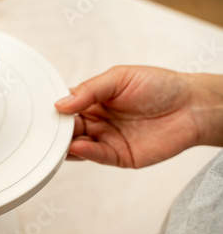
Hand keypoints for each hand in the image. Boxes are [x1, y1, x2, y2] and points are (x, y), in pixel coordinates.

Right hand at [54, 65, 212, 167]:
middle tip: (45, 128)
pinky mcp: (118, 156)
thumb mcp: (119, 77)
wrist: (192, 106)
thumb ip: (89, 90)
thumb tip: (61, 103)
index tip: (42, 110)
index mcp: (93, 100)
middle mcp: (96, 120)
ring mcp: (106, 139)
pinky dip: (85, 152)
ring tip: (56, 140)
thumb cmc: (160, 86)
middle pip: (68, 128)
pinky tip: (77, 146)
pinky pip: (97, 155)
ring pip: (77, 145)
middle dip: (56, 129)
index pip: (66, 105)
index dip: (53, 108)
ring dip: (65, 144)